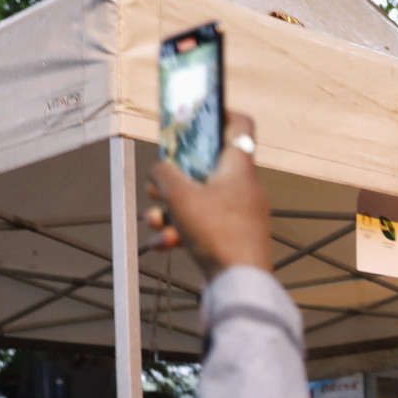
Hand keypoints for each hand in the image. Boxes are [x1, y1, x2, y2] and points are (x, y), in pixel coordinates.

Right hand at [146, 112, 271, 275]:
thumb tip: (159, 168)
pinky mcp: (233, 238)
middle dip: (175, 176)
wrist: (241, 284)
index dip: (219, 113)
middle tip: (156, 183)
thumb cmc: (218, 235)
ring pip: (200, 200)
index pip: (240, 125)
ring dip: (172, 208)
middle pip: (206, 168)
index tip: (196, 114)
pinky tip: (163, 245)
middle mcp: (243, 188)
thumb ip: (164, 174)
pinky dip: (182, 232)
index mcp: (238, 168)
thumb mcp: (181, 197)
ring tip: (155, 219)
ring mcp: (239, 214)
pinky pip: (203, 226)